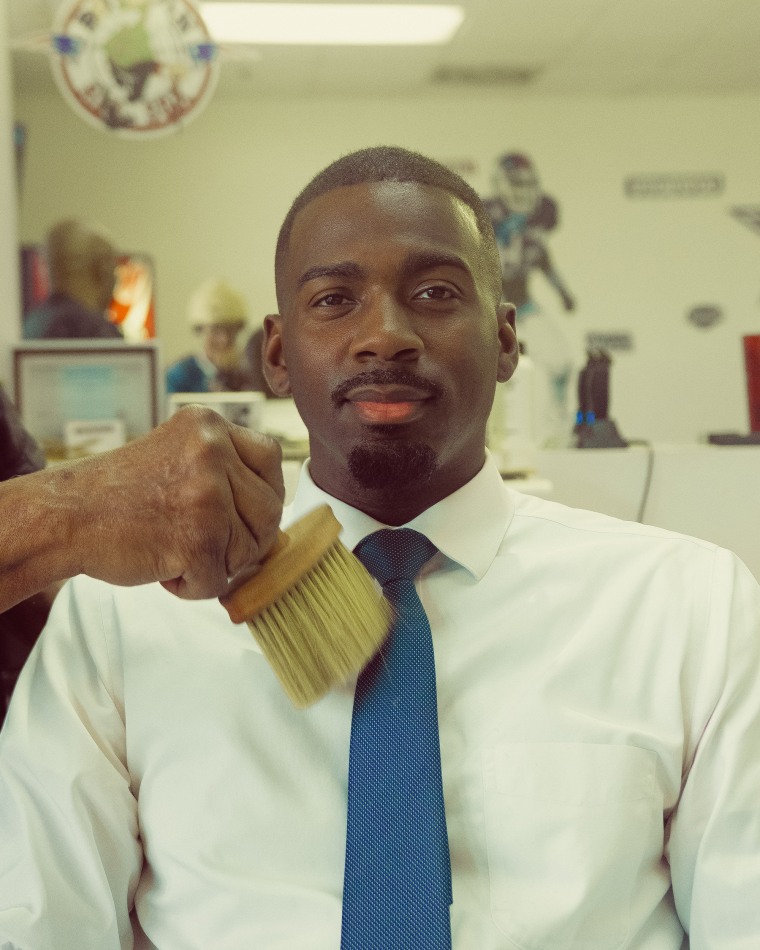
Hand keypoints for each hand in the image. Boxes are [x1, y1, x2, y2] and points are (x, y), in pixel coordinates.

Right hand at [66, 406, 284, 598]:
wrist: (64, 516)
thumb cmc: (119, 495)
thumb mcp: (180, 458)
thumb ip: (227, 473)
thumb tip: (275, 520)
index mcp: (209, 426)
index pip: (272, 458)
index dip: (262, 494)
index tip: (241, 513)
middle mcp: (213, 452)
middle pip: (269, 509)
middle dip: (244, 538)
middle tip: (203, 543)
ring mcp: (207, 494)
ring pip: (249, 549)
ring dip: (216, 564)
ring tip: (174, 550)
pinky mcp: (198, 538)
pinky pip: (219, 580)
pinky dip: (193, 586)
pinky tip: (163, 567)